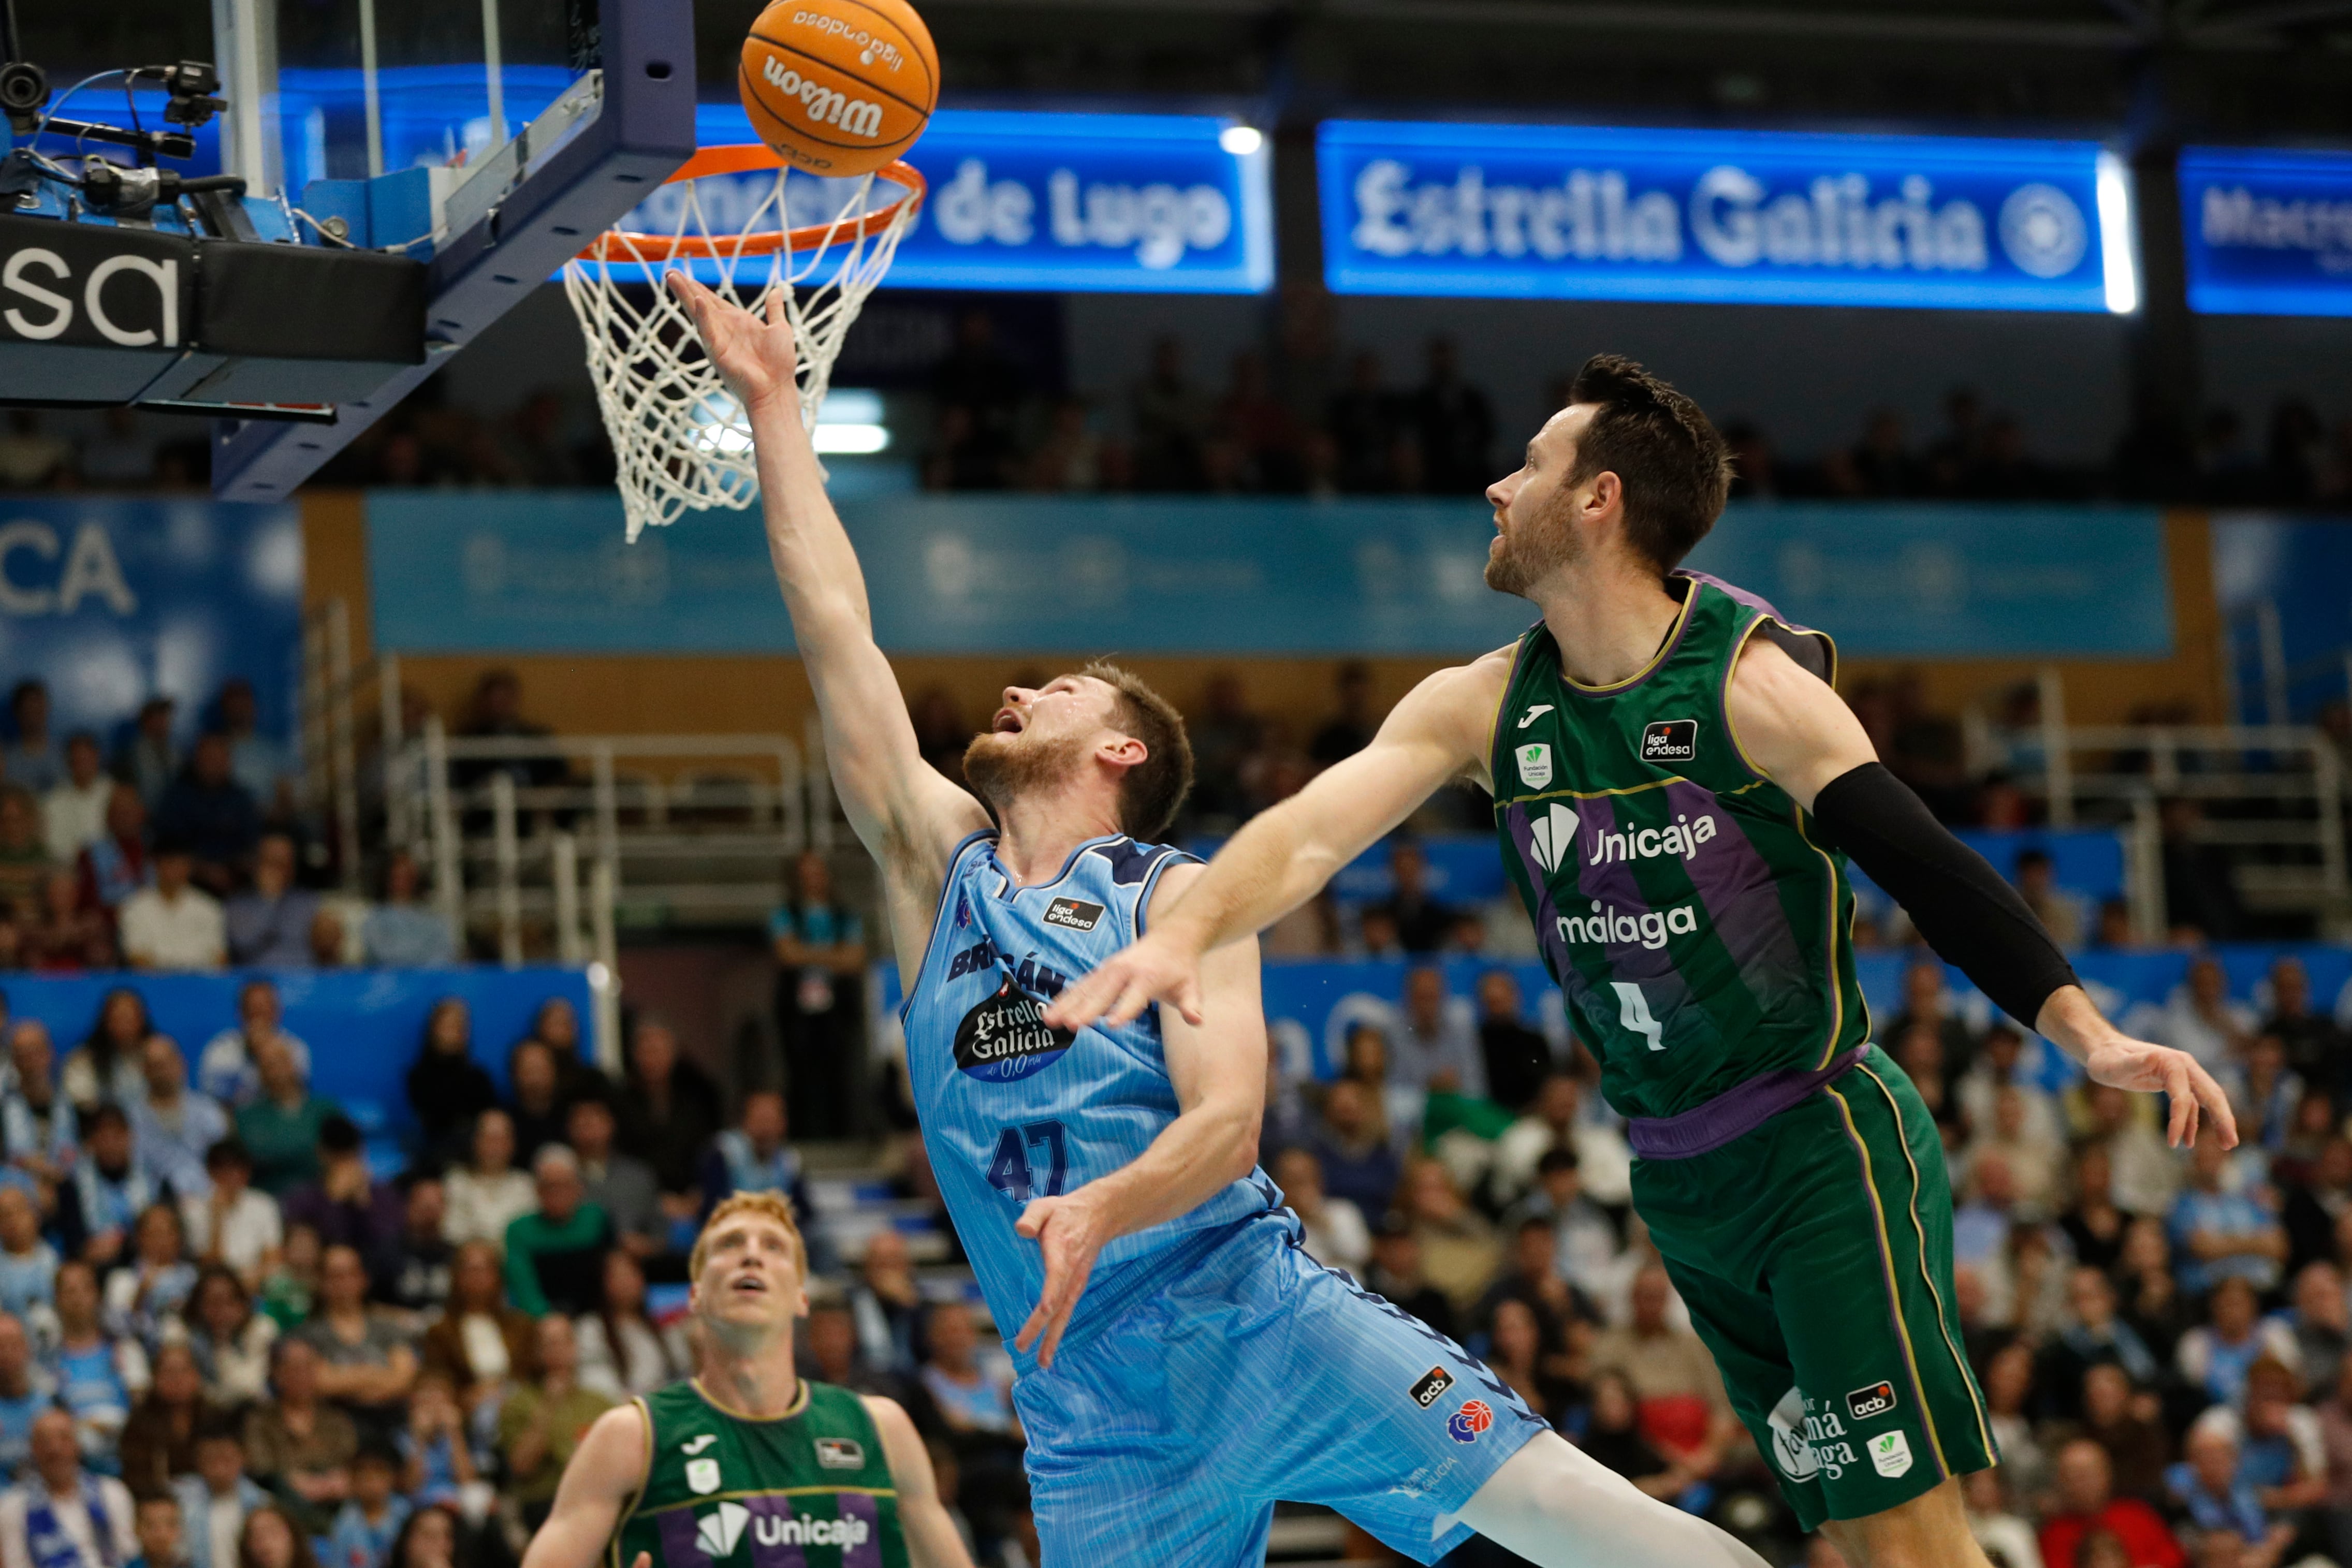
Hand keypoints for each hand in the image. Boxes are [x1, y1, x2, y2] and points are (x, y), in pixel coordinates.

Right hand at [663, 271, 798, 420]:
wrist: (777, 389)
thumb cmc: (779, 364)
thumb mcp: (778, 329)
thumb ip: (774, 310)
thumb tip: (777, 291)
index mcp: (737, 322)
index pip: (714, 301)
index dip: (699, 288)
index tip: (685, 275)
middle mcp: (724, 329)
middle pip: (700, 303)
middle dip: (685, 287)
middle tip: (670, 271)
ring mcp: (718, 340)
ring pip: (698, 312)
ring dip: (686, 295)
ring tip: (673, 278)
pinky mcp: (718, 352)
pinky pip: (708, 330)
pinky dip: (703, 315)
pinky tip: (697, 301)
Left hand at [1012, 1189, 1111, 1367]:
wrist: (1099, 1215)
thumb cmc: (1064, 1212)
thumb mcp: (1045, 1206)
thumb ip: (1032, 1217)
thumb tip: (1021, 1230)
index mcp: (1061, 1250)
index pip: (1057, 1274)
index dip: (1052, 1291)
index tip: (1047, 1308)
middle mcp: (1071, 1272)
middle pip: (1057, 1302)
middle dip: (1041, 1326)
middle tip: (1021, 1347)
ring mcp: (1076, 1282)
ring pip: (1064, 1313)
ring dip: (1052, 1338)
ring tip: (1043, 1363)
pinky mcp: (1076, 1287)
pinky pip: (1066, 1312)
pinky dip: (1057, 1331)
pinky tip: (1049, 1350)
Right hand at [1042, 926, 1207, 1031]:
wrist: (1171, 937)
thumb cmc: (1181, 969)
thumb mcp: (1191, 987)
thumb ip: (1191, 1005)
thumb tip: (1196, 1020)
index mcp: (1148, 977)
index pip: (1135, 997)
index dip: (1125, 1010)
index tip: (1112, 1025)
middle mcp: (1125, 971)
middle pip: (1104, 993)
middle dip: (1087, 1009)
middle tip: (1071, 1025)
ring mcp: (1110, 970)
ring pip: (1086, 989)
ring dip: (1067, 1004)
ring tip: (1049, 1021)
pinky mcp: (1101, 972)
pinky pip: (1081, 986)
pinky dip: (1065, 998)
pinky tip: (1050, 1013)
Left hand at [2082, 1033, 2237, 1148]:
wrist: (2102, 1050)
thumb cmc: (2106, 1058)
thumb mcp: (2115, 1063)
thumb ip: (2134, 1062)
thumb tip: (2155, 1055)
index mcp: (2173, 1062)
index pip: (2184, 1096)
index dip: (2181, 1120)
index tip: (2172, 1143)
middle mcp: (2184, 1066)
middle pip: (2211, 1094)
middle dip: (2223, 1119)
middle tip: (2231, 1144)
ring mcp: (2182, 1075)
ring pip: (2207, 1100)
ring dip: (2218, 1122)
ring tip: (2227, 1145)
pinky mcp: (2175, 1084)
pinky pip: (2192, 1105)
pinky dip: (2193, 1123)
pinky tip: (2188, 1141)